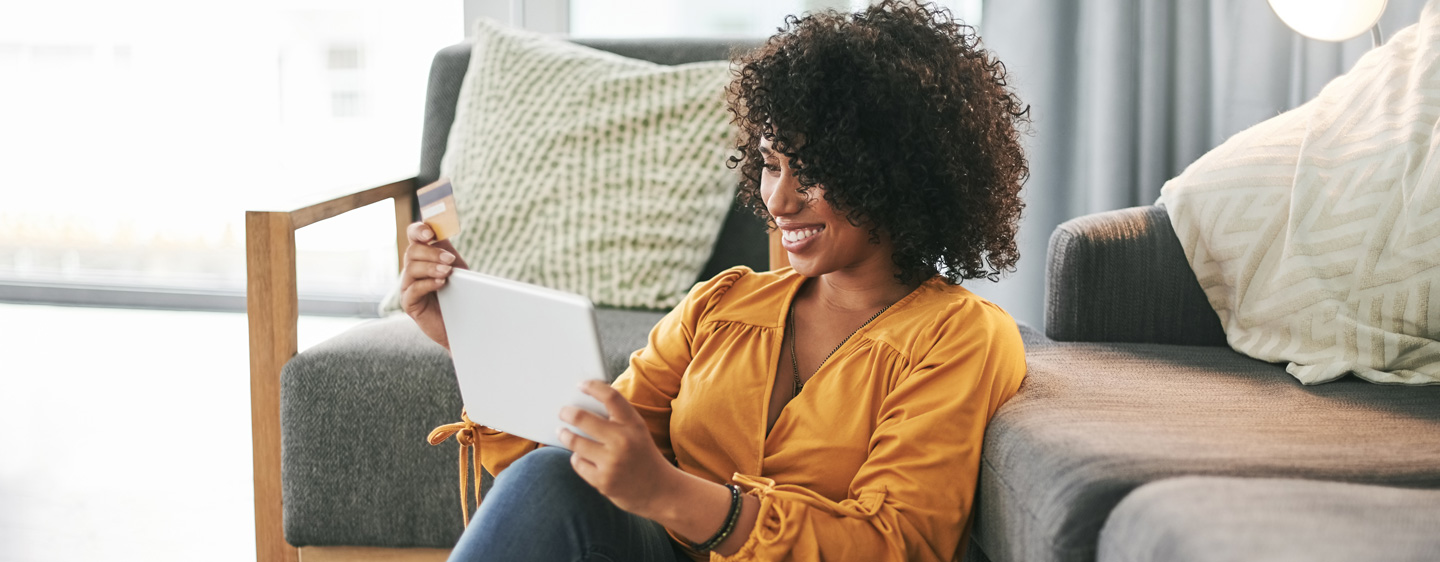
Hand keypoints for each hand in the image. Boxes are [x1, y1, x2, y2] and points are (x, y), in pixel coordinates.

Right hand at [401, 222, 468, 349]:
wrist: (463, 323)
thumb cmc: (458, 294)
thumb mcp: (455, 267)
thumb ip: (446, 249)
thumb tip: (441, 228)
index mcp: (423, 256)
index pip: (413, 235)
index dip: (419, 230)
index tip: (430, 234)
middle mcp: (412, 268)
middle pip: (412, 251)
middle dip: (432, 253)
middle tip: (450, 260)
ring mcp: (408, 286)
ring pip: (412, 268)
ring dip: (431, 267)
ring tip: (447, 272)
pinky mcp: (409, 303)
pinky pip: (413, 290)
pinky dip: (428, 284)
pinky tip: (441, 283)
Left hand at [559, 380, 678, 516]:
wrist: (661, 491)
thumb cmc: (643, 456)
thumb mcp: (637, 432)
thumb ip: (616, 420)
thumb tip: (582, 406)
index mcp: (634, 425)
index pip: (611, 397)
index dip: (593, 387)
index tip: (581, 385)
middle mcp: (623, 441)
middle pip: (583, 418)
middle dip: (567, 413)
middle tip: (562, 412)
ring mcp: (612, 462)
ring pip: (575, 442)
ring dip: (566, 435)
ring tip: (562, 432)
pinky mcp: (603, 481)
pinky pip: (578, 462)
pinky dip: (577, 458)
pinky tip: (582, 456)